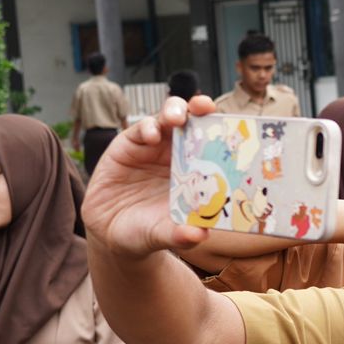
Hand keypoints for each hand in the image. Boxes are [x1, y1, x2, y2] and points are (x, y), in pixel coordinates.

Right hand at [81, 96, 214, 257]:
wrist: (110, 234)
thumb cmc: (146, 231)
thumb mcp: (163, 234)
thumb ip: (180, 235)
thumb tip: (200, 235)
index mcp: (195, 171)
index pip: (213, 144)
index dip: (221, 131)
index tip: (233, 125)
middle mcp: (177, 154)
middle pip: (192, 121)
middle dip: (199, 108)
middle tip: (205, 108)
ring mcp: (153, 147)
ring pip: (167, 118)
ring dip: (174, 111)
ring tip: (176, 119)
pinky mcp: (128, 146)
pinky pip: (140, 129)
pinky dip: (147, 127)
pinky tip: (152, 136)